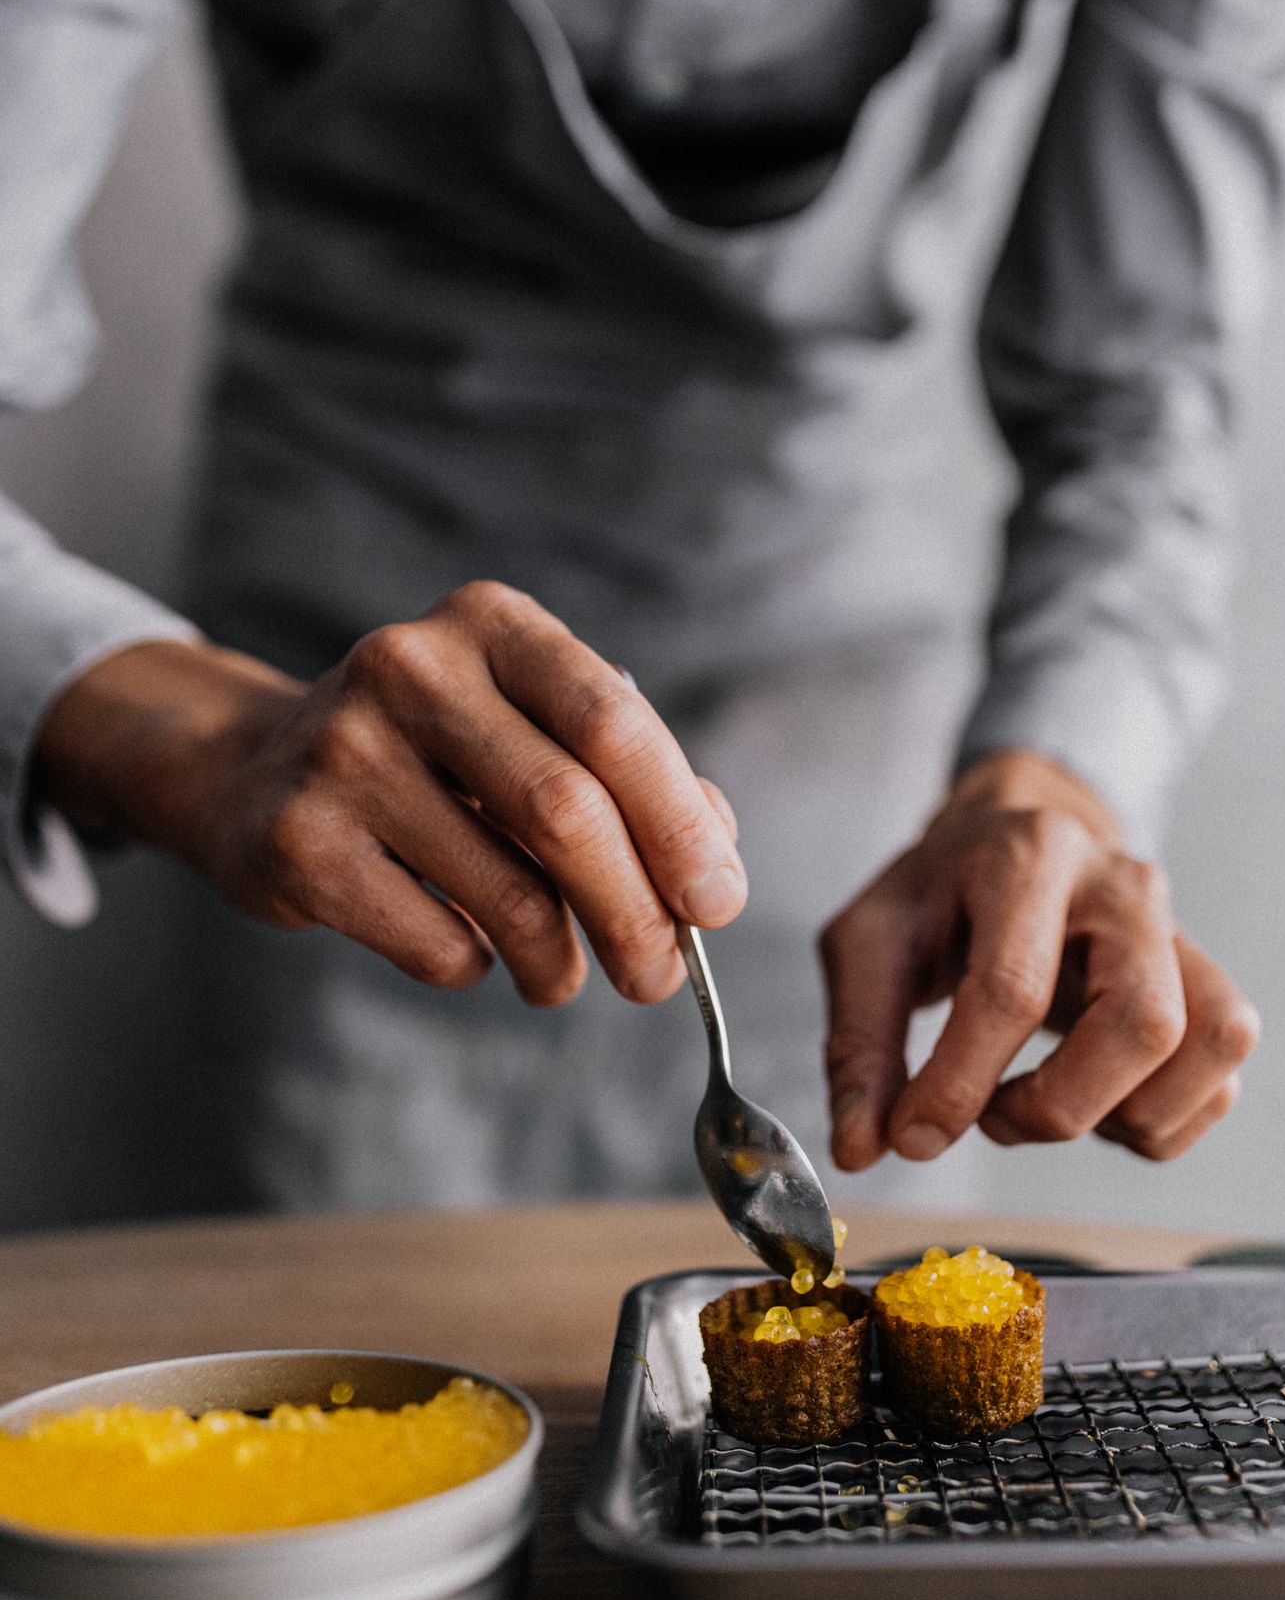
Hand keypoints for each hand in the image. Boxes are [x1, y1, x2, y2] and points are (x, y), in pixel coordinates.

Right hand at [34, 584, 745, 1004]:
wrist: (253, 768)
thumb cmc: (436, 754)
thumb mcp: (529, 727)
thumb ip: (631, 780)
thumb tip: (713, 868)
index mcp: (492, 623)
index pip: (615, 724)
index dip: (680, 824)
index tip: (717, 903)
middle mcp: (413, 669)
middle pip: (568, 811)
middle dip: (637, 913)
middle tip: (660, 976)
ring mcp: (345, 752)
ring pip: (510, 892)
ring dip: (562, 960)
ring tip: (564, 977)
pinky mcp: (300, 842)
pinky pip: (438, 941)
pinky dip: (479, 965)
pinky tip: (473, 949)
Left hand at [821, 747, 1257, 1170]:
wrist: (1015, 839)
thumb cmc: (939, 895)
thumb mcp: (868, 943)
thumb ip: (858, 1045)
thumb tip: (863, 1149)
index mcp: (1029, 857)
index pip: (1015, 989)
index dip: (961, 1083)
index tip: (913, 1136)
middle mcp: (1123, 886)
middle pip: (1143, 1022)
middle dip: (1061, 1106)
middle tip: (993, 1117)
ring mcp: (1180, 931)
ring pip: (1211, 1042)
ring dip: (1128, 1115)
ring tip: (1052, 1105)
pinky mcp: (1206, 981)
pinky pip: (1223, 1078)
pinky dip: (1161, 1122)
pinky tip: (1093, 1104)